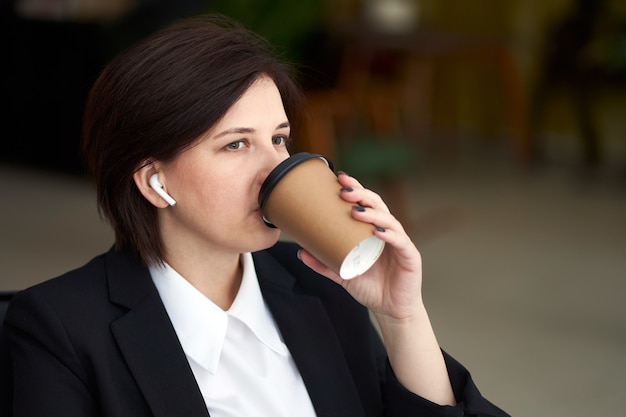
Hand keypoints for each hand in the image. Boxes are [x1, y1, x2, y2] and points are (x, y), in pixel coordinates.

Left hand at [297, 172, 423, 320]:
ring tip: (356, 211)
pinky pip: (401, 242)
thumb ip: (323, 263)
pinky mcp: (410, 257)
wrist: (391, 310)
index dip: (355, 189)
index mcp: (373, 231)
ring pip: (389, 220)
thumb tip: (299, 251)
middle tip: (343, 191)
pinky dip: (391, 235)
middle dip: (361, 194)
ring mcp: (400, 243)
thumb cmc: (370, 287)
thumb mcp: (342, 274)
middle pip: (377, 206)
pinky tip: (378, 232)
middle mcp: (388, 232)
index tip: (338, 178)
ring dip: (373, 213)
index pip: (366, 203)